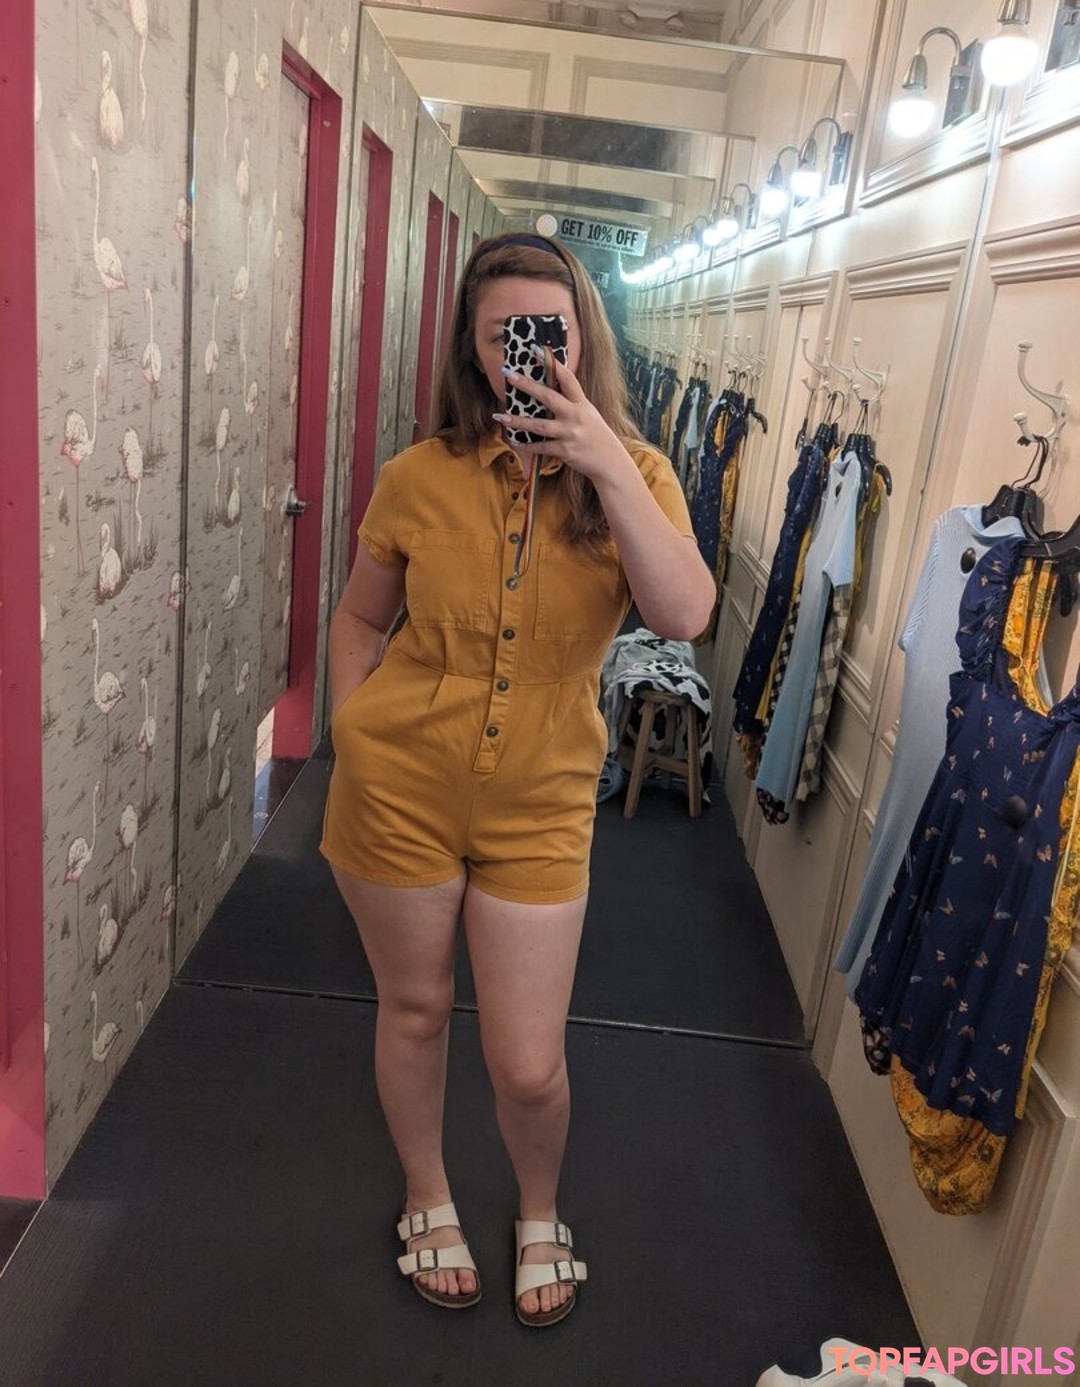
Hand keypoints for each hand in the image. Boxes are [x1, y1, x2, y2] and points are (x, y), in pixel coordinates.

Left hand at [493, 351, 630, 483]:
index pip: (567, 378)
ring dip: (518, 421)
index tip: (536, 350)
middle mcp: (576, 415)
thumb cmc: (597, 435)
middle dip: (527, 385)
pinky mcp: (565, 451)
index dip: (552, 364)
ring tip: (500, 417)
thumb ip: (571, 402)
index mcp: (582, 403)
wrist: (610, 461)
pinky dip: (528, 445)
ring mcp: (570, 433)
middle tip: (508, 374)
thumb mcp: (588, 413)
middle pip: (548, 397)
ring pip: (539, 426)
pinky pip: (542, 447)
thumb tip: (550, 388)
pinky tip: (515, 441)